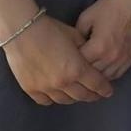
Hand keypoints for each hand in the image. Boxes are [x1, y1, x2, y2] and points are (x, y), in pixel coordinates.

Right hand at [0, 16, 114, 104]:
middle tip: (96, 94)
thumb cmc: (50, 29)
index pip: (96, 84)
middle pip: (82, 95)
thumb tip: (91, 57)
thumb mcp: (74, 35)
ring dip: (73, 98)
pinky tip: (57, 94)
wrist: (22, 30)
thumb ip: (85, 49)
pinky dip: (53, 98)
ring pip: (64, 100)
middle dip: (92, 95)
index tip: (108, 91)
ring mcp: (46, 88)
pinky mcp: (31, 89)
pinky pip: (46, 101)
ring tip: (77, 94)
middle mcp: (63, 83)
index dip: (104, 89)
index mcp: (77, 69)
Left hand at [75, 0, 130, 80]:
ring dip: (96, 76)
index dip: (71, 63)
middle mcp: (111, 57)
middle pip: (92, 75)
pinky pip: (117, 74)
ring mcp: (123, 59)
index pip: (79, 66)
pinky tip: (102, 70)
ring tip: (88, 72)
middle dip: (82, 72)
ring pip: (105, 78)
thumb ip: (76, 36)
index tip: (67, 61)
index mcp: (98, 48)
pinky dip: (108, 75)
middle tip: (75, 68)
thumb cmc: (109, 6)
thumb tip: (72, 50)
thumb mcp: (85, 18)